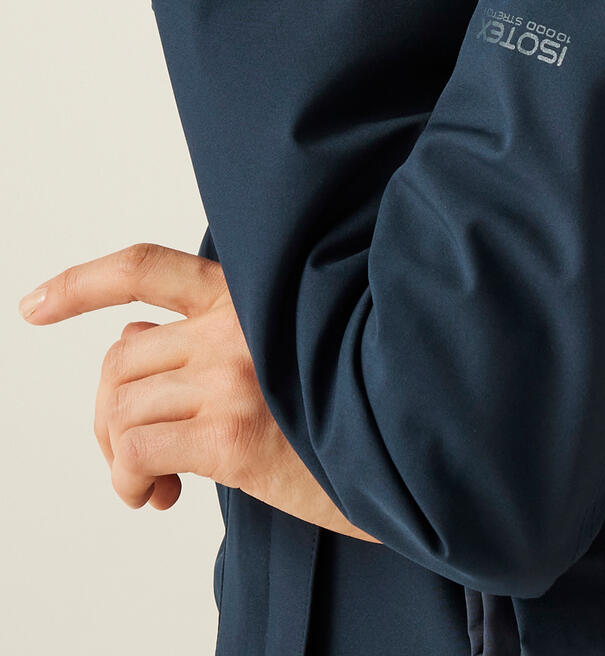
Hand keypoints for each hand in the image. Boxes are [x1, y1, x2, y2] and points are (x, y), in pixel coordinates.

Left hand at [17, 243, 380, 541]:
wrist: (407, 450)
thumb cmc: (340, 403)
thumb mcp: (278, 351)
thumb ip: (207, 336)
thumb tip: (130, 339)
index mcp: (250, 295)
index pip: (148, 268)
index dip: (83, 281)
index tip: (33, 305)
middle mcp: (237, 325)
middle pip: (119, 360)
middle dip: (107, 414)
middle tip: (133, 453)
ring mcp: (234, 376)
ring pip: (119, 409)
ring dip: (119, 455)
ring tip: (156, 481)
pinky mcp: (232, 435)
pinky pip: (133, 451)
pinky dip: (128, 480)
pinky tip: (161, 496)